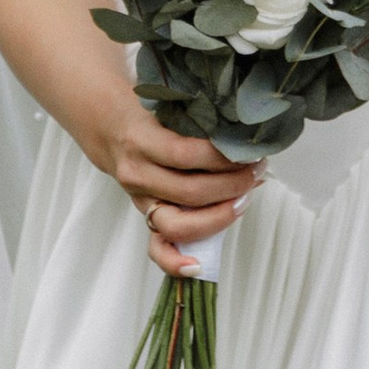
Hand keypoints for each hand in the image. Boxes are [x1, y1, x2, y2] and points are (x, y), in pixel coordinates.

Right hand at [105, 105, 261, 276]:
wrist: (111, 129)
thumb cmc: (147, 113)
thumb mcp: (166, 104)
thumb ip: (197, 118)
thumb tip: (243, 136)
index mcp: (142, 141)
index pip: (185, 155)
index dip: (220, 158)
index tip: (248, 151)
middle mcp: (138, 174)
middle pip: (189, 192)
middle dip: (231, 186)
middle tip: (256, 173)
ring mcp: (141, 200)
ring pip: (177, 225)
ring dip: (218, 217)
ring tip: (243, 201)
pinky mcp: (145, 217)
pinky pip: (157, 248)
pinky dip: (176, 262)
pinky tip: (199, 264)